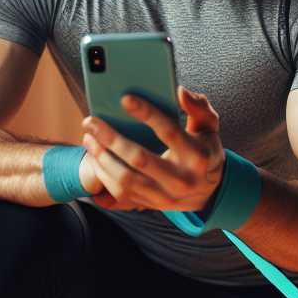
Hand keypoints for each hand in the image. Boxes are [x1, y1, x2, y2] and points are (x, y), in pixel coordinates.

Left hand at [79, 87, 223, 212]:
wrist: (208, 193)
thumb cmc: (204, 152)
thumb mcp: (209, 128)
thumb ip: (198, 107)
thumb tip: (180, 91)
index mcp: (196, 156)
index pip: (169, 132)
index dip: (147, 114)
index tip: (125, 99)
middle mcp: (181, 179)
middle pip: (139, 158)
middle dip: (111, 139)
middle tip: (91, 122)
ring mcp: (164, 196)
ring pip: (126, 179)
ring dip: (102, 158)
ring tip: (89, 138)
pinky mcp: (151, 205)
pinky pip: (121, 193)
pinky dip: (104, 175)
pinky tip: (95, 157)